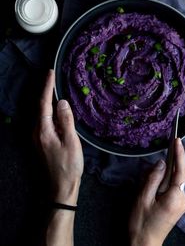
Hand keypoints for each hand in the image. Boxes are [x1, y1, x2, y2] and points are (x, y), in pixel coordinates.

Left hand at [34, 69, 83, 204]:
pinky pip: (45, 120)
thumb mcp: (71, 142)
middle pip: (40, 106)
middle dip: (45, 90)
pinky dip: (49, 110)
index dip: (47, 87)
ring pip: (42, 113)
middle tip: (52, 75)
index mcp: (43, 130)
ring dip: (47, 99)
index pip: (44, 103)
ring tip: (53, 86)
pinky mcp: (42, 141)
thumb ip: (66, 120)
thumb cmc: (69, 165)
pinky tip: (56, 107)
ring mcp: (38, 137)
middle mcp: (37, 132)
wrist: (61, 187)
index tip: (50, 72)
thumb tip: (61, 101)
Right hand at [129, 138, 184, 245]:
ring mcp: (180, 203)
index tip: (177, 140)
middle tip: (148, 171)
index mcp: (175, 198)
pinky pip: (170, 187)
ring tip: (145, 184)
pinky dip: (161, 182)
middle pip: (176, 175)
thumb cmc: (141, 222)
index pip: (180, 171)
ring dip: (160, 177)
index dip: (179, 154)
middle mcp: (182, 199)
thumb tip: (162, 162)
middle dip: (164, 168)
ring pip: (172, 180)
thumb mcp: (143, 198)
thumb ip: (153, 178)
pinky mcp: (176, 205)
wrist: (144, 244)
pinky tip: (150, 187)